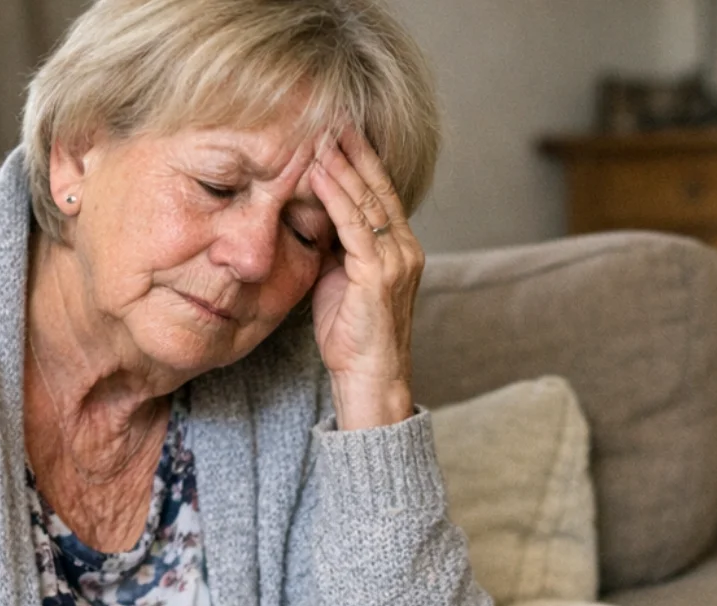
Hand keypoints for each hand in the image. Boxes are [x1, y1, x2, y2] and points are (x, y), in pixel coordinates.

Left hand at [307, 126, 421, 430]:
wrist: (368, 379)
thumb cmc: (352, 337)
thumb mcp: (340, 282)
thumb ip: (336, 248)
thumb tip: (311, 217)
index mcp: (399, 250)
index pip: (380, 194)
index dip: (361, 161)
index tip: (340, 131)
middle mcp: (405, 250)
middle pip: (377, 188)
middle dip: (353, 151)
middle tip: (331, 116)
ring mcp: (395, 262)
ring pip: (366, 201)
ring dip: (340, 165)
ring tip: (319, 134)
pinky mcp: (378, 276)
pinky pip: (354, 226)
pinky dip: (334, 196)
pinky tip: (317, 174)